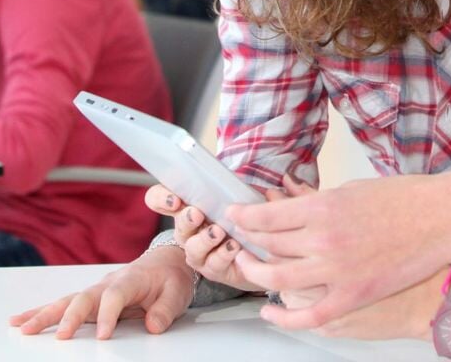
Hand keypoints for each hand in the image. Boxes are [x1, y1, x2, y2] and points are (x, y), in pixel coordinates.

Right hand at [8, 245, 195, 339]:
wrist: (166, 262)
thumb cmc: (170, 278)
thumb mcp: (177, 293)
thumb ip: (165, 310)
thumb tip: (153, 326)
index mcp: (130, 279)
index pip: (115, 296)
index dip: (108, 315)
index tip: (105, 336)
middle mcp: (107, 283)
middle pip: (84, 298)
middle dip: (69, 317)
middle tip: (59, 336)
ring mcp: (96, 291)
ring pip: (67, 301)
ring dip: (44, 314)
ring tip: (22, 327)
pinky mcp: (89, 300)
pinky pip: (63, 305)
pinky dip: (41, 313)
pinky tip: (21, 321)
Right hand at [147, 176, 313, 292]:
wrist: (265, 257)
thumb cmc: (254, 223)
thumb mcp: (259, 201)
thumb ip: (270, 191)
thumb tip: (288, 180)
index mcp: (192, 206)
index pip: (161, 199)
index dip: (161, 198)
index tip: (175, 197)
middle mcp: (192, 231)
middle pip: (177, 225)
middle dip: (185, 219)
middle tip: (196, 213)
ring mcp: (201, 252)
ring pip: (192, 249)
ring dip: (204, 240)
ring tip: (217, 232)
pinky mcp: (215, 270)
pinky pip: (213, 265)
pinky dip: (222, 255)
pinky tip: (233, 248)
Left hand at [225, 171, 450, 329]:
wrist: (442, 221)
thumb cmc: (404, 199)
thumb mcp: (352, 190)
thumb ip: (317, 201)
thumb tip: (288, 201)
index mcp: (323, 207)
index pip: (266, 217)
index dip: (244, 217)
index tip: (235, 215)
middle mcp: (323, 239)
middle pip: (268, 246)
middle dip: (248, 242)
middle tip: (242, 240)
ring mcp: (336, 271)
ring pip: (278, 279)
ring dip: (257, 274)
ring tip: (250, 268)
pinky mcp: (352, 296)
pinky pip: (308, 315)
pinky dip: (284, 317)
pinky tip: (271, 311)